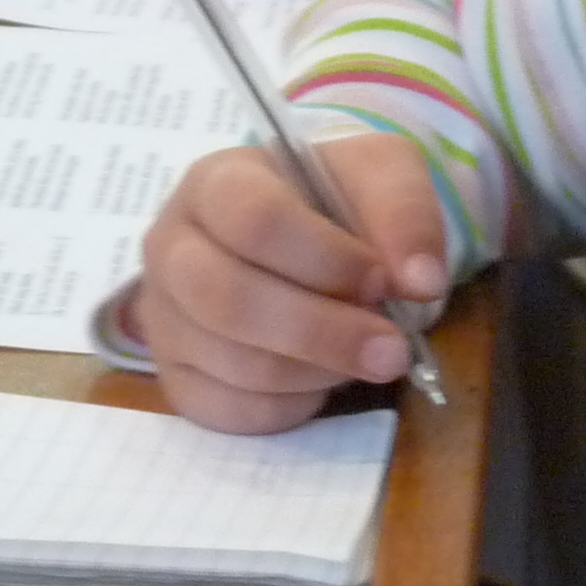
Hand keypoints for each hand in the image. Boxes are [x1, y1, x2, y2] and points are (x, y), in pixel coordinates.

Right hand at [137, 136, 451, 432]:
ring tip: (365, 358)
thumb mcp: (382, 175)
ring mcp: (164, 317)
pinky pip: (227, 410)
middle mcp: (172, 247)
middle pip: (229, 300)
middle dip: (323, 333)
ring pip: (231, 364)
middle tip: (392, 350)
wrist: (308, 233)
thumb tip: (421, 282)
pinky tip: (322, 381)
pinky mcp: (175, 377)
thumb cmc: (336, 198)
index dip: (326, 259)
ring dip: (315, 371)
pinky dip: (288, 406)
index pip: (255, 220)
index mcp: (216, 183)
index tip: (383, 282)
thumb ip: (406, 213)